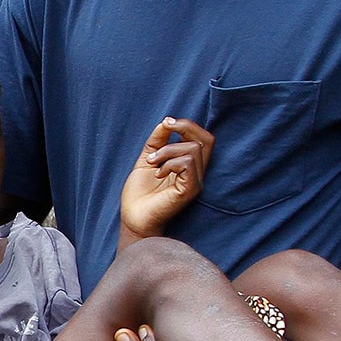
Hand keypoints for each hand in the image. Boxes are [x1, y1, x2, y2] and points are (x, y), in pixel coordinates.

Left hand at [119, 118, 213, 238]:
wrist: (133, 218)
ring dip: (167, 150)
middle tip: (165, 129)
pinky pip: (188, 164)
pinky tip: (158, 174)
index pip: (203, 138)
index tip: (167, 122)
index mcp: (189, 165)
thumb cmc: (139, 193)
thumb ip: (157, 141)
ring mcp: (195, 182)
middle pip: (207, 139)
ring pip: (193, 149)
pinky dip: (169, 163)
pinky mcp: (190, 190)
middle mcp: (197, 173)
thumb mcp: (147, 159)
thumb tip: (166, 122)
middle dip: (185, 127)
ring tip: (153, 163)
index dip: (188, 125)